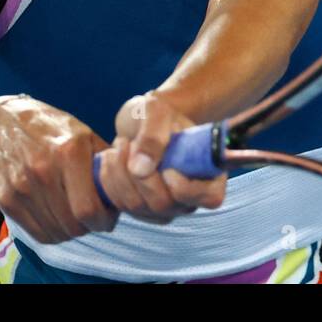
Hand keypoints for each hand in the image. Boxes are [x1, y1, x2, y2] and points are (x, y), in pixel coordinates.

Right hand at [0, 94, 116, 242]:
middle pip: (73, 225)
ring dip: (73, 231)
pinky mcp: (6, 200)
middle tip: (96, 217)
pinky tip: (60, 218)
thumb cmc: (51, 128)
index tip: (110, 215)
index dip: (105, 219)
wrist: (0, 122)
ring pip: (56, 232)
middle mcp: (43, 170)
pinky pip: (37, 233)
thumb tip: (131, 185)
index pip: (89, 208)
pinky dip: (54, 232)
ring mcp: (22, 187)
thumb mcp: (83, 133)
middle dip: (91, 227)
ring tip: (78, 216)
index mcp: (69, 151)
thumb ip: (107, 159)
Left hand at [92, 92, 226, 224]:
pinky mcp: (142, 210)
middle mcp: (192, 196)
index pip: (210, 197)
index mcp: (210, 171)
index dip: (185, 187)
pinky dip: (110, 180)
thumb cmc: (159, 114)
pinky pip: (121, 206)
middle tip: (130, 143)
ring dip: (121, 173)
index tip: (167, 166)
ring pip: (138, 206)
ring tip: (121, 143)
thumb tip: (141, 169)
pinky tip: (113, 158)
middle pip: (164, 204)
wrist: (143, 122)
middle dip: (140, 174)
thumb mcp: (158, 111)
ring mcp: (167, 207)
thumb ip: (153, 134)